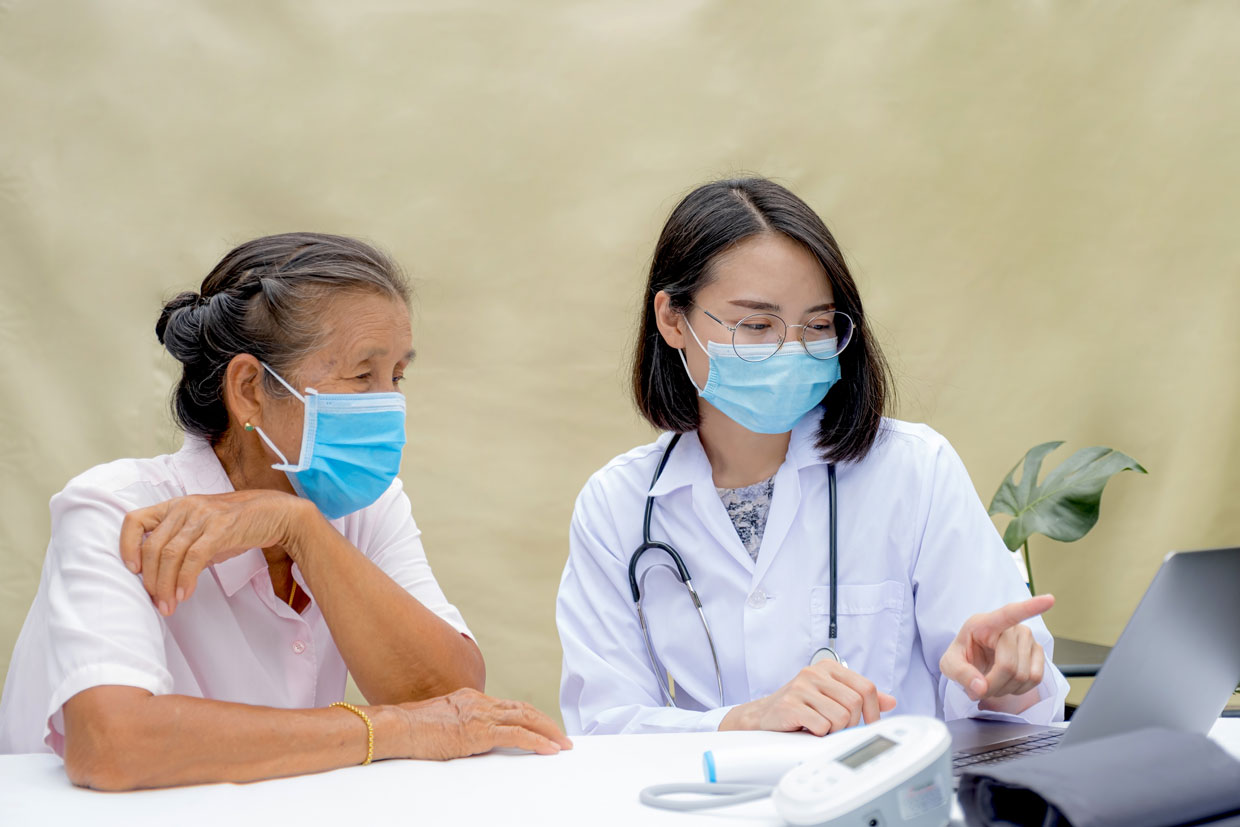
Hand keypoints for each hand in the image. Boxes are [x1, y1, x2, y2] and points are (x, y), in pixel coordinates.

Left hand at [120, 490, 312, 615]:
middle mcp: (184, 507)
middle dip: (151, 580)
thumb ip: (181, 546)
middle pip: (152, 546)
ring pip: (169, 554)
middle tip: (157, 602)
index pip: (134, 521)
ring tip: (169, 605)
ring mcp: (202, 516)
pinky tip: (185, 595)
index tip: (133, 571)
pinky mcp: (220, 528)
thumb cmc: (239, 524)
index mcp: (175, 506)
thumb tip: (160, 577)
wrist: (277, 514)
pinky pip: (193, 558)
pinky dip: (185, 579)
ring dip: (165, 585)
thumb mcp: (203, 530)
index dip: (126, 546)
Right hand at [394, 688, 572, 758]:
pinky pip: (517, 735)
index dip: (529, 716)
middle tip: (561, 736)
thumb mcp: (441, 723)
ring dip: (548, 731)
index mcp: (471, 698)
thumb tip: (469, 739)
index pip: (509, 706)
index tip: (542, 726)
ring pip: (526, 718)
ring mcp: (481, 714)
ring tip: (562, 743)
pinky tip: (549, 749)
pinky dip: (537, 741)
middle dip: (545, 722)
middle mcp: (479, 702)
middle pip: (523, 709)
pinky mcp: (479, 731)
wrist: (397, 726)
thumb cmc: (410, 729)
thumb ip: (459, 726)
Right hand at [720, 660, 896, 734]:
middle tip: (838, 727)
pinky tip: (808, 729)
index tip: (868, 723)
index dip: (873, 710)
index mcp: (828, 667)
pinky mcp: (790, 705)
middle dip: (852, 722)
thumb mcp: (832, 696)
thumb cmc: (800, 706)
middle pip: (855, 703)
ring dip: (834, 730)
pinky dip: (819, 733)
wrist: (763, 716)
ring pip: (841, 717)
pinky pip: (822, 726)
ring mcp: (801, 687)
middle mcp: (814, 673)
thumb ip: (860, 697)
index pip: (866, 687)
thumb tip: (890, 702)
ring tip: (820, 726)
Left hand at [940, 594, 1053, 705]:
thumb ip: (961, 675)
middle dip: (993, 685)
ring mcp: (1028, 639)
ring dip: (1006, 688)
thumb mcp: (950, 664)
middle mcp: (1012, 628)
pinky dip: (1020, 689)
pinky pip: (1036, 678)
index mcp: (986, 623)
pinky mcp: (1038, 653)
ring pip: (1023, 675)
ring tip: (993, 683)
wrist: (975, 662)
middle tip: (981, 688)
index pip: (1009, 614)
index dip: (1030, 607)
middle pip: (1008, 666)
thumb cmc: (963, 657)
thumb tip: (981, 688)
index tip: (1049, 599)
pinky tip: (1008, 683)